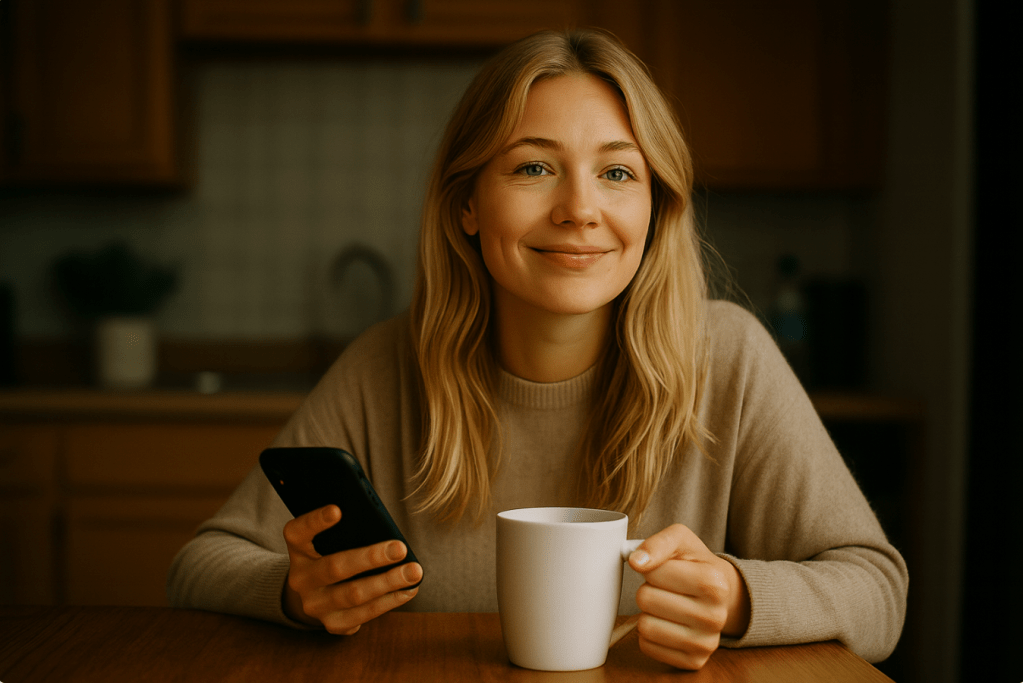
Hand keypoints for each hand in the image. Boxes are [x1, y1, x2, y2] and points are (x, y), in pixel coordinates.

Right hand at [281, 504, 422, 634]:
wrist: (317, 594)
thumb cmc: (332, 554)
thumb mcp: (329, 540)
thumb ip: (346, 531)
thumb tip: (383, 526)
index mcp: (298, 549)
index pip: (298, 532)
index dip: (316, 521)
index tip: (338, 510)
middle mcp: (301, 579)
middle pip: (335, 567)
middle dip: (371, 558)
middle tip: (400, 548)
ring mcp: (315, 605)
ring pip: (354, 595)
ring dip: (388, 582)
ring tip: (413, 571)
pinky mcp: (333, 624)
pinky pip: (364, 614)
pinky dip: (389, 601)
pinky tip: (408, 590)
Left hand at [628, 524, 750, 669]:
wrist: (721, 593)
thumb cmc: (695, 563)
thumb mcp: (681, 540)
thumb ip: (657, 543)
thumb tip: (635, 560)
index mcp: (714, 583)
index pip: (653, 573)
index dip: (652, 567)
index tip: (667, 568)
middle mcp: (715, 617)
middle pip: (646, 599)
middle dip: (648, 589)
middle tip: (665, 588)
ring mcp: (706, 643)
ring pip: (645, 626)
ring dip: (648, 612)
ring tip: (666, 604)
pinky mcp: (694, 661)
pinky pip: (647, 647)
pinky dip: (650, 633)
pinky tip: (667, 623)